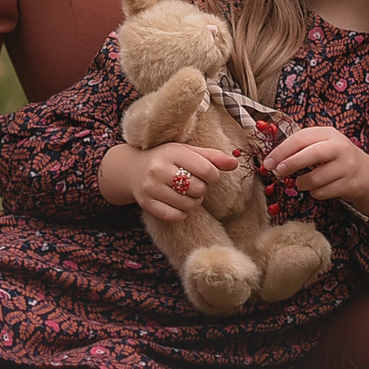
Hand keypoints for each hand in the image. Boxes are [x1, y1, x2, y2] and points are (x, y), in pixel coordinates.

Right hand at [102, 142, 240, 221]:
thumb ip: (212, 157)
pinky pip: (175, 216)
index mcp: (173, 152)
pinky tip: (178, 203)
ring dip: (193, 201)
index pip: (207, 170)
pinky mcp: (146, 204)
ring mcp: (151, 188)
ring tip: (186, 193)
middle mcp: (159, 169)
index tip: (208, 175)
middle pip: (198, 189)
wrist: (132, 169)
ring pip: (188, 205)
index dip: (213, 176)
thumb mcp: (187, 152)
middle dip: (201, 189)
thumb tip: (235, 163)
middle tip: (194, 184)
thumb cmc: (166, 159)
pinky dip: (181, 213)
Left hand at [260, 125, 368, 215]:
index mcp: (329, 133)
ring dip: (302, 183)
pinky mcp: (350, 184)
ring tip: (302, 182)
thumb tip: (272, 158)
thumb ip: (302, 147)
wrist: (368, 174)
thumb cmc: (336, 158)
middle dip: (291, 164)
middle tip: (279, 172)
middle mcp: (340, 147)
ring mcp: (347, 166)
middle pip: (311, 154)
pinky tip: (318, 188)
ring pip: (315, 179)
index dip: (281, 150)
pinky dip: (315, 193)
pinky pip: (322, 192)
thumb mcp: (323, 145)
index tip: (267, 162)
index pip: (301, 138)